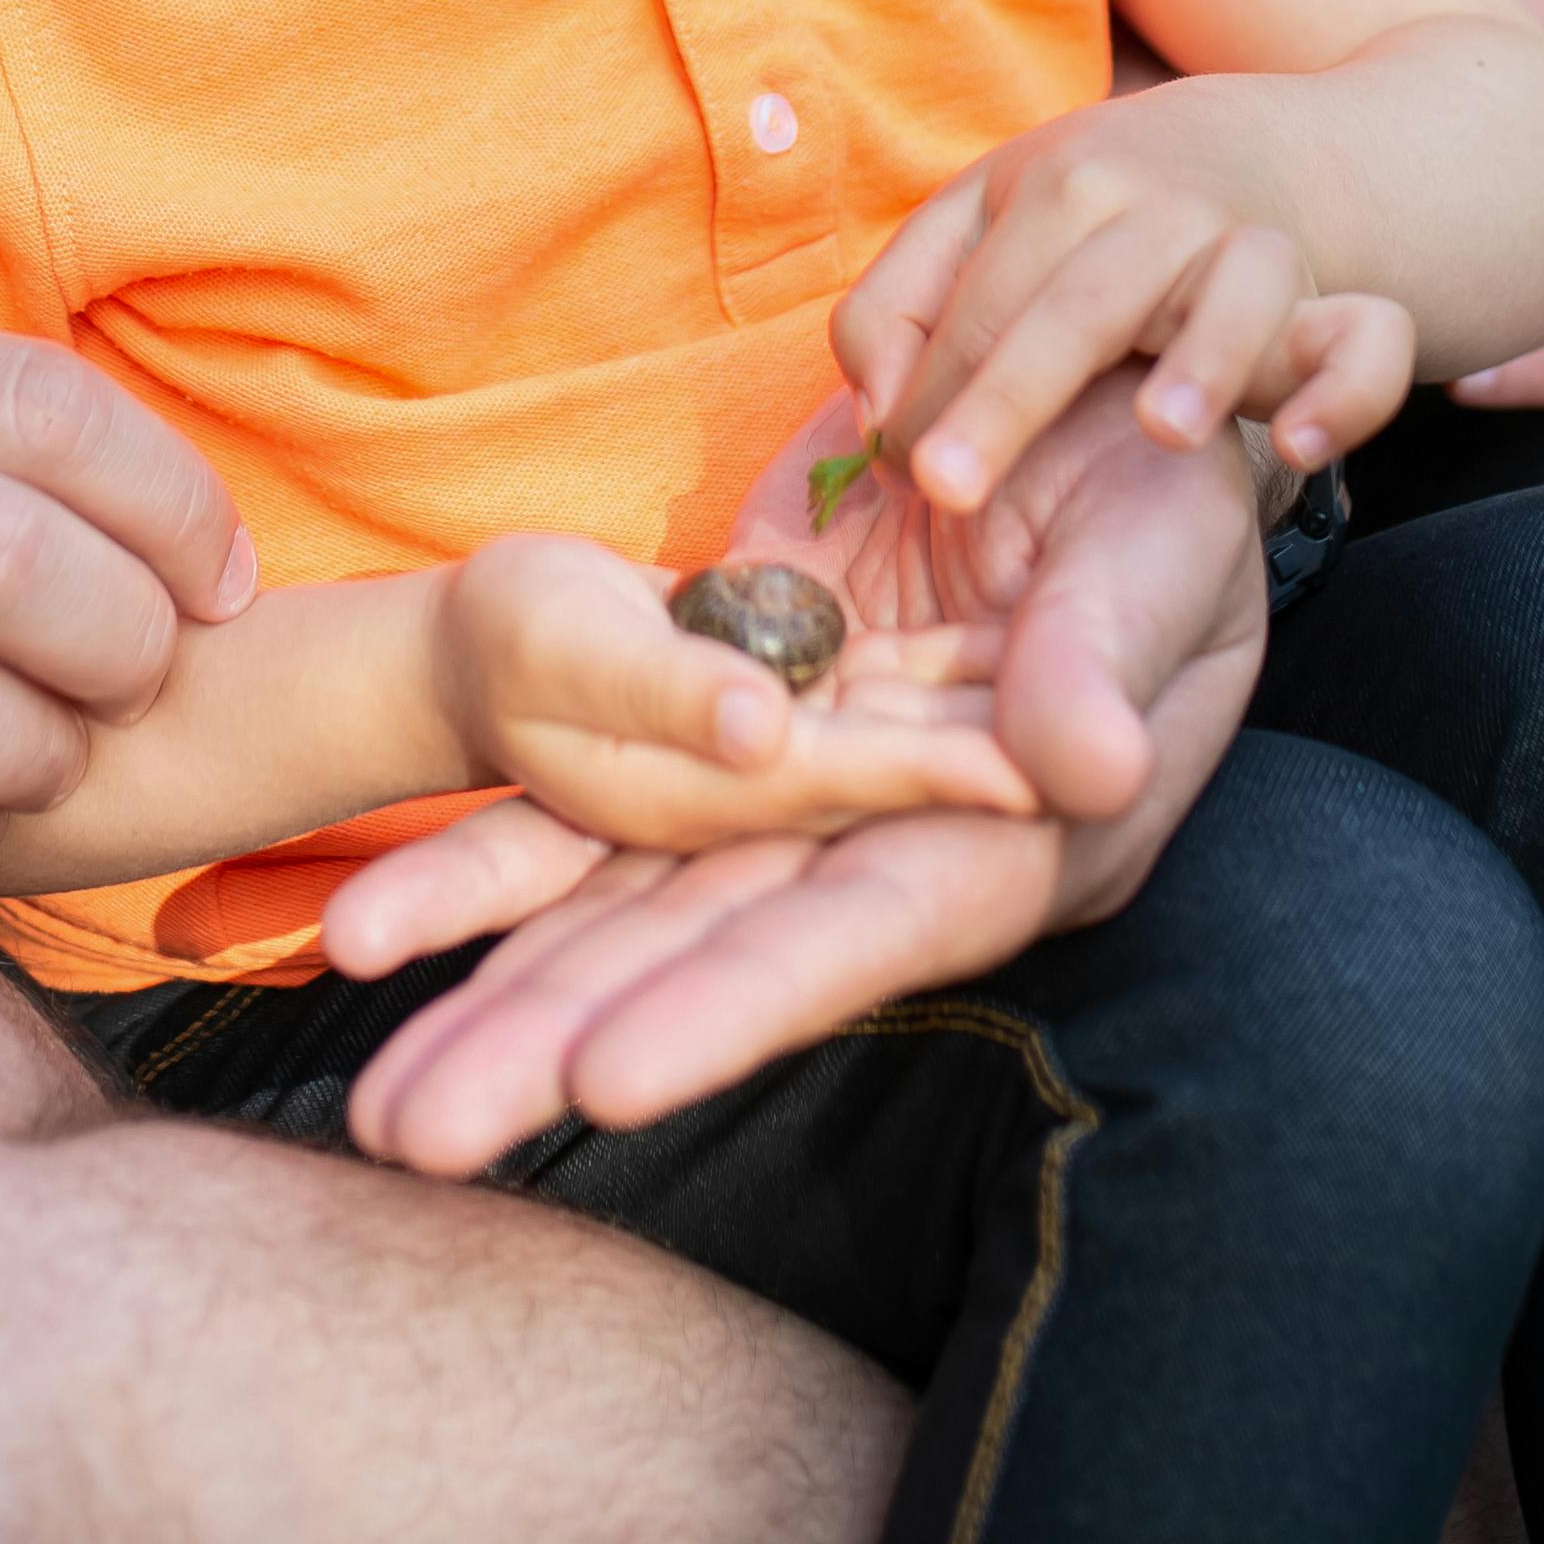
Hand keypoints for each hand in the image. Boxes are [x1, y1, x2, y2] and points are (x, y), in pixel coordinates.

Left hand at [323, 391, 1268, 1174]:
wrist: (1089, 410)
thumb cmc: (1167, 488)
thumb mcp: (1167, 554)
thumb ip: (1110, 653)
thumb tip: (1080, 768)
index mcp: (1005, 839)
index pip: (860, 934)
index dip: (738, 1004)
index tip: (608, 1079)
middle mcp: (878, 851)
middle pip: (708, 965)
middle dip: (559, 1044)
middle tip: (409, 1133)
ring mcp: (788, 802)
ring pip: (629, 909)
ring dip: (501, 995)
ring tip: (375, 1097)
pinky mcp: (721, 731)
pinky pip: (590, 810)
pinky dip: (495, 869)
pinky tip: (378, 930)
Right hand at [431, 532, 1042, 849]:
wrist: (488, 646)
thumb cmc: (503, 636)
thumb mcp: (556, 645)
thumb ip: (660, 692)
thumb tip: (760, 736)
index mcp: (701, 793)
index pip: (841, 780)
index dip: (931, 770)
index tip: (1028, 768)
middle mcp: (770, 791)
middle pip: (893, 776)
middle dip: (983, 772)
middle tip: (1103, 755)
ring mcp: (793, 758)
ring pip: (903, 741)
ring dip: (986, 732)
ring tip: (1105, 711)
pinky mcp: (805, 716)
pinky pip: (891, 704)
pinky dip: (956, 693)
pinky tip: (1031, 666)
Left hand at [832, 123, 1414, 521]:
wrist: (1256, 152)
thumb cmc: (1087, 212)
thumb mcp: (978, 221)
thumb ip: (900, 305)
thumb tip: (877, 411)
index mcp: (1057, 186)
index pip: (979, 302)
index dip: (933, 393)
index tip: (901, 472)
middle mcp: (1158, 207)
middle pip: (1080, 305)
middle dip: (1010, 398)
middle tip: (948, 492)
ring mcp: (1252, 245)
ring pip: (1237, 292)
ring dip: (1206, 360)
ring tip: (1159, 433)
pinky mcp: (1333, 296)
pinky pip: (1366, 341)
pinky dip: (1345, 388)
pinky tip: (1301, 445)